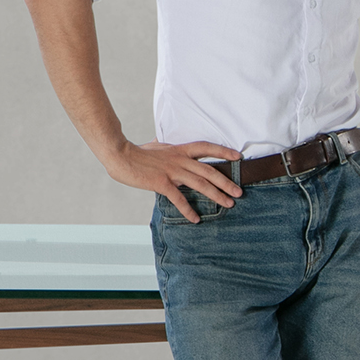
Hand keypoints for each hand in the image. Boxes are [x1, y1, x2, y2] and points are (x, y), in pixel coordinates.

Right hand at [105, 139, 242, 222]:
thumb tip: (160, 140)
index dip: (223, 152)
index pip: (206, 147)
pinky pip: (179, 198)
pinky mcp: (162, 183)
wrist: (120, 155)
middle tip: (239, 192)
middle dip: (226, 182)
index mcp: (180, 150)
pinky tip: (196, 219)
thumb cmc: (136, 152)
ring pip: (200, 184)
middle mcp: (180, 160)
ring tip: (228, 204)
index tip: (238, 157)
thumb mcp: (155, 145)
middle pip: (209, 170)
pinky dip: (188, 210)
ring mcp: (172, 171)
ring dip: (216, 195)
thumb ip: (164, 146)